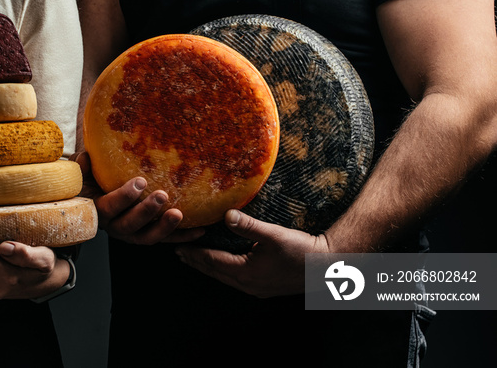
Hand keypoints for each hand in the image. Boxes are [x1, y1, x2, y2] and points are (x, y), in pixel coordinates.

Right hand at [71, 151, 203, 244]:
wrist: (97, 199)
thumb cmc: (91, 182)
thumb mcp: (81, 174)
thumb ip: (81, 168)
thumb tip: (85, 157)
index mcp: (99, 210)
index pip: (109, 207)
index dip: (124, 197)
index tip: (140, 181)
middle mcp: (115, 226)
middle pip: (130, 225)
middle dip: (146, 212)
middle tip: (162, 195)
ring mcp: (132, 234)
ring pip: (148, 237)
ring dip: (164, 228)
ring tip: (178, 214)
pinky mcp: (148, 235)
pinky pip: (166, 239)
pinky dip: (182, 236)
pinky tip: (200, 230)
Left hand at [175, 209, 329, 297]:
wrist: (327, 267)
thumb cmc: (302, 250)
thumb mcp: (273, 234)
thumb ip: (248, 225)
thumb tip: (226, 215)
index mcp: (245, 273)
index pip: (211, 262)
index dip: (194, 253)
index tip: (178, 246)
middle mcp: (248, 285)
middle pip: (214, 272)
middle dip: (196, 262)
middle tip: (179, 253)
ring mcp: (256, 289)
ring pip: (225, 277)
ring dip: (209, 267)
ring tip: (195, 259)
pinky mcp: (265, 287)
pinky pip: (236, 280)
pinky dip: (223, 270)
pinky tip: (224, 265)